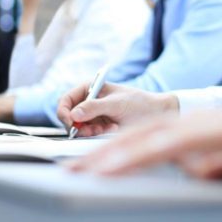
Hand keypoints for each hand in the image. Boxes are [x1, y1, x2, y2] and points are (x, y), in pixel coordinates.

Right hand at [56, 82, 177, 136]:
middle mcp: (89, 100)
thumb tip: (74, 114)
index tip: (71, 123)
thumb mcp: (117, 104)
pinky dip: (96, 134)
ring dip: (88, 131)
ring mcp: (93, 114)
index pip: (66, 100)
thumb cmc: (140, 103)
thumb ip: (95, 107)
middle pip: (69, 116)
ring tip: (106, 129)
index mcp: (90, 87)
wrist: (157, 115)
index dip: (64, 112)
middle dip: (78, 125)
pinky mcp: (99, 126)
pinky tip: (110, 130)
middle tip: (92, 130)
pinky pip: (88, 133)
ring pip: (78, 127)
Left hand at [69, 111, 221, 193]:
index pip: (168, 140)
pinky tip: (146, 163)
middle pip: (157, 133)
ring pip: (169, 134)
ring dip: (125, 151)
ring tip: (90, 169)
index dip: (128, 149)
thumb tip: (195, 173)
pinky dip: (166, 152)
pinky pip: (202, 142)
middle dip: (112, 149)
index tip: (94, 165)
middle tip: (74, 167)